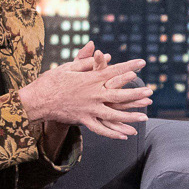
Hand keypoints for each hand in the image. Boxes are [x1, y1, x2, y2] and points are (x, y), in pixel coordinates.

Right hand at [18, 46, 153, 140]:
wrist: (37, 100)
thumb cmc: (51, 81)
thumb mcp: (68, 67)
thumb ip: (86, 61)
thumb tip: (100, 53)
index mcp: (91, 79)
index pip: (115, 71)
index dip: (129, 67)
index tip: (142, 63)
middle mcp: (93, 94)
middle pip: (119, 94)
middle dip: (136, 94)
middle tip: (150, 92)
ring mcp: (89, 109)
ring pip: (114, 114)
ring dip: (130, 116)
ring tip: (145, 117)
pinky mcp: (84, 120)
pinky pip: (102, 128)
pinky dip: (114, 133)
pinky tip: (125, 135)